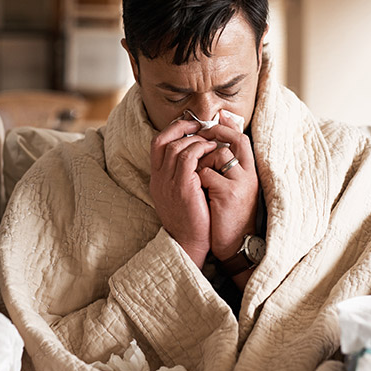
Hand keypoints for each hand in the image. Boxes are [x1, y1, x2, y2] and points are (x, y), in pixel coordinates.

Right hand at [150, 119, 218, 266]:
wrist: (190, 244)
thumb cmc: (192, 220)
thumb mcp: (181, 195)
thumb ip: (183, 176)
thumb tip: (196, 156)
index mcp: (156, 179)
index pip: (156, 144)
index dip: (172, 130)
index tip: (189, 126)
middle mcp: (158, 179)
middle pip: (163, 140)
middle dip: (183, 128)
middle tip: (201, 126)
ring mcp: (168, 182)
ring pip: (176, 146)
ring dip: (196, 138)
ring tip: (211, 139)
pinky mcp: (182, 187)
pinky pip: (188, 156)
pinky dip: (201, 148)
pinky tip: (213, 149)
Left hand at [196, 114, 258, 261]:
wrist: (234, 244)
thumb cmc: (228, 215)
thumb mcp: (233, 188)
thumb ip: (226, 168)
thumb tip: (212, 145)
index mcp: (250, 172)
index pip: (241, 139)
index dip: (226, 128)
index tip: (211, 124)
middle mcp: (249, 174)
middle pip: (233, 142)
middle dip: (212, 140)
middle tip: (197, 144)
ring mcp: (240, 183)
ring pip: (217, 155)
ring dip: (201, 163)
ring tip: (197, 177)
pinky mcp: (229, 193)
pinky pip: (206, 173)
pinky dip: (197, 179)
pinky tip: (197, 191)